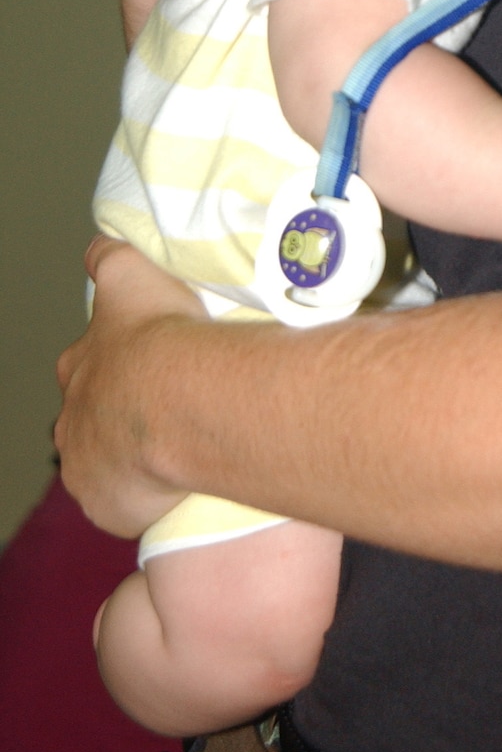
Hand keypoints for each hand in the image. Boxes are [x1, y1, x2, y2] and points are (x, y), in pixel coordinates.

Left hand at [55, 240, 207, 536]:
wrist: (179, 401)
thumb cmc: (158, 335)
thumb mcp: (131, 274)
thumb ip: (111, 257)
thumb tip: (100, 246)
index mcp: (78, 367)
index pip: (89, 366)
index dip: (118, 365)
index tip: (149, 364)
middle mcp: (71, 420)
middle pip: (92, 418)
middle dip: (121, 415)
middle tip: (168, 409)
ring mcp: (85, 468)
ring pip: (105, 463)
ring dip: (132, 458)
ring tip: (177, 448)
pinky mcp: (105, 505)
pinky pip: (124, 504)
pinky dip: (146, 496)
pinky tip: (177, 483)